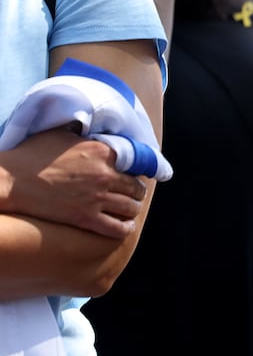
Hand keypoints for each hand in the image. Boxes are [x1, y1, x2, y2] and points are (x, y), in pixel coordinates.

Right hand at [0, 128, 145, 236]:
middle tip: (132, 193)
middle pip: (137, 188)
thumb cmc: (31, 155)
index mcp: (102, 151)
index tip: (135, 173)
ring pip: (131, 208)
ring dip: (132, 209)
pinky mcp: (87, 218)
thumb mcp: (59, 133)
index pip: (137, 162)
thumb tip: (90, 127)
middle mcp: (105, 175)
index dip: (137, 169)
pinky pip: (118, 228)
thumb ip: (82, 131)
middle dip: (137, 191)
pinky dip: (125, 227)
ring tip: (129, 208)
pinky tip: (125, 225)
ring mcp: (97, 198)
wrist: (11, 181)